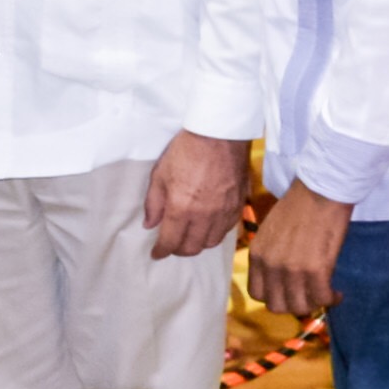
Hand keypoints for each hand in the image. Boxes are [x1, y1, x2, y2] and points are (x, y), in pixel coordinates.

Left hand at [143, 131, 251, 259]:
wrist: (219, 134)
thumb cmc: (185, 151)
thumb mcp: (160, 174)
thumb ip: (154, 203)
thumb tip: (150, 224)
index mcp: (181, 208)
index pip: (171, 242)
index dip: (161, 252)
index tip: (156, 254)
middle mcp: (204, 215)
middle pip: (192, 247)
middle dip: (179, 250)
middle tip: (172, 245)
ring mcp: (224, 212)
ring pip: (211, 242)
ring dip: (198, 243)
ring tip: (190, 236)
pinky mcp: (238, 205)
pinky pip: (227, 230)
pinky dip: (215, 233)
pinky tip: (208, 226)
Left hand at [244, 183, 349, 319]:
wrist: (321, 191)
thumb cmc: (298, 206)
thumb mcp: (271, 232)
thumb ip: (270, 255)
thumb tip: (279, 277)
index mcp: (257, 255)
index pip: (257, 293)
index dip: (275, 297)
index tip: (289, 293)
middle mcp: (270, 265)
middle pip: (277, 306)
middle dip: (294, 305)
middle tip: (309, 296)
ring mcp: (292, 270)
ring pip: (299, 307)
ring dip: (314, 304)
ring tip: (325, 294)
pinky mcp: (316, 270)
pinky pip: (323, 298)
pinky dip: (332, 299)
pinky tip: (338, 292)